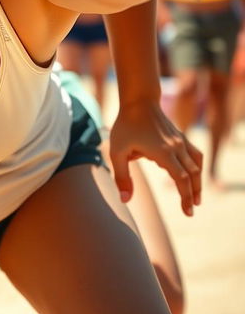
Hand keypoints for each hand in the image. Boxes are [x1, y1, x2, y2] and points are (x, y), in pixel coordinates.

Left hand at [108, 99, 202, 216]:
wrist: (138, 100)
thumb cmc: (125, 125)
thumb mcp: (117, 151)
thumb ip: (121, 176)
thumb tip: (125, 200)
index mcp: (163, 152)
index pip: (181, 179)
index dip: (186, 197)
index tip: (188, 212)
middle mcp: (176, 147)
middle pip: (192, 174)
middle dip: (193, 193)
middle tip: (191, 210)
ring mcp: (180, 140)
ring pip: (196, 164)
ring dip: (197, 181)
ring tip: (195, 196)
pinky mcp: (180, 136)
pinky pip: (195, 154)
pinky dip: (196, 166)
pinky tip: (192, 173)